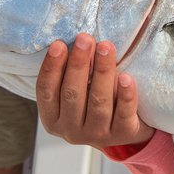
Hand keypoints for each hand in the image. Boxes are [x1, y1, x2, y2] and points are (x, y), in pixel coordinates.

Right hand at [36, 33, 155, 148]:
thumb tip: (77, 41)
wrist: (125, 131)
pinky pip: (124, 113)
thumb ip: (72, 74)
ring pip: (99, 101)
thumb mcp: (77, 93)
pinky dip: (126, 95)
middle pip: (72, 94)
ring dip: (102, 71)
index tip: (59, 44)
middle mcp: (72, 131)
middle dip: (78, 63)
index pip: (46, 92)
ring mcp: (97, 134)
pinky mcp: (122, 134)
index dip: (51, 67)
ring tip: (106, 47)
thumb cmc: (95, 104)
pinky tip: (127, 77)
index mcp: (53, 119)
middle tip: (85, 39)